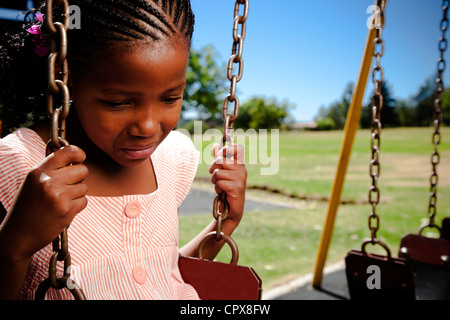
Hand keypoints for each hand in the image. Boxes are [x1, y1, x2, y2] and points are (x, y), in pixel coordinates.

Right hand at [0, 145, 87, 260]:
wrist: (18, 235)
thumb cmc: (28, 208)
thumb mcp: (33, 183)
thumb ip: (52, 170)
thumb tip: (77, 160)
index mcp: (39, 171)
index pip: (68, 152)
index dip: (79, 154)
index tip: (80, 158)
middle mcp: (48, 181)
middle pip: (82, 170)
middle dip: (78, 179)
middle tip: (66, 188)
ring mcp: (58, 195)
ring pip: (84, 187)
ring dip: (77, 195)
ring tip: (60, 202)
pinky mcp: (66, 210)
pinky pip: (84, 201)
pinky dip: (76, 207)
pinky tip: (62, 211)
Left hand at [209, 143, 246, 227]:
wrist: (230, 209)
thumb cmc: (226, 189)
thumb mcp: (222, 172)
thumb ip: (219, 158)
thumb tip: (215, 145)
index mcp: (239, 164)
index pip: (237, 147)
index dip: (225, 149)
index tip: (220, 157)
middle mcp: (242, 169)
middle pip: (220, 159)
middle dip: (212, 167)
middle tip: (215, 175)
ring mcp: (241, 178)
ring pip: (218, 172)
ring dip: (214, 180)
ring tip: (219, 185)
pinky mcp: (237, 187)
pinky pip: (220, 182)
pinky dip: (217, 188)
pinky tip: (222, 192)